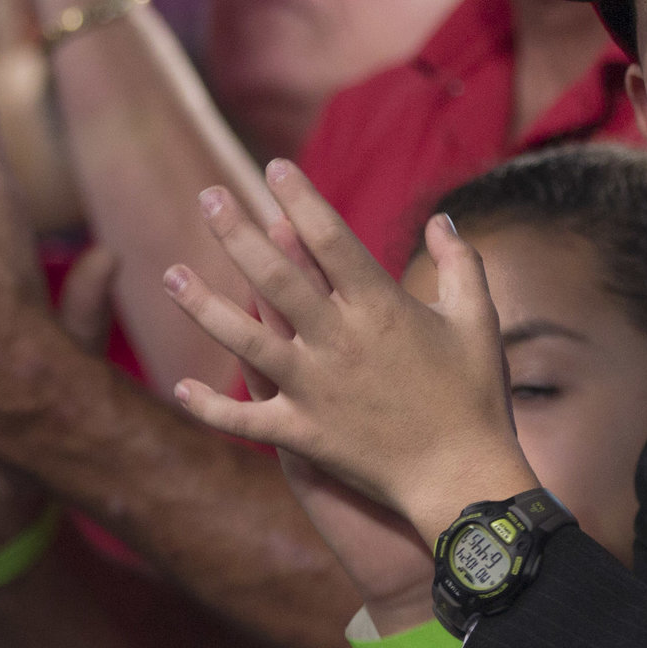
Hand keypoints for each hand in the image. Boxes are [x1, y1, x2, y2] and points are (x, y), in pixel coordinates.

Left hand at [160, 159, 534, 542]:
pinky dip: (211, 407)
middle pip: (276, 278)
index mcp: (381, 308)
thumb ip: (461, 264)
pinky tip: (179, 387)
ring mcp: (316, 389)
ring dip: (203, 306)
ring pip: (245, 340)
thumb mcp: (477, 321)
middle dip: (237, 232)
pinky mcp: (304, 435)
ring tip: (168, 272)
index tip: (273, 167)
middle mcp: (340, 342)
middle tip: (208, 196)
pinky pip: (246, 420)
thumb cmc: (476, 398)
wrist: (464, 480)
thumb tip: (441, 219)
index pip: (330, 238)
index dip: (300, 199)